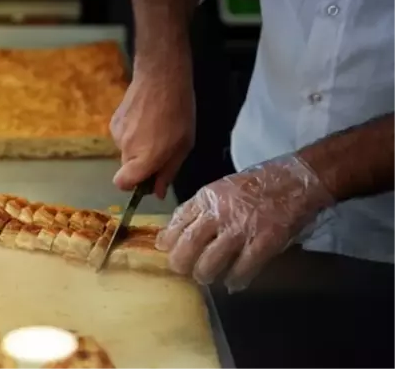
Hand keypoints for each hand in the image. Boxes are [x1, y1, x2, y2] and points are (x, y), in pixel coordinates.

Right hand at [110, 66, 194, 198]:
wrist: (161, 77)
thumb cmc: (179, 112)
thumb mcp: (183, 146)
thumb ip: (168, 172)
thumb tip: (158, 193)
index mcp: (144, 158)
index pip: (122, 184)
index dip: (132, 185)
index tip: (147, 178)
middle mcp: (126, 149)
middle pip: (127, 168)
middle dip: (140, 164)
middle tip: (159, 148)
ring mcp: (117, 134)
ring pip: (125, 151)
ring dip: (137, 146)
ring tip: (154, 128)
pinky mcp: (113, 121)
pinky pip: (122, 136)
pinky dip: (132, 133)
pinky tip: (144, 118)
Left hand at [156, 155, 333, 291]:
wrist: (298, 179)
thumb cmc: (259, 183)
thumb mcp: (222, 187)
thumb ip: (201, 207)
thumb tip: (177, 230)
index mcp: (207, 197)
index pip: (177, 222)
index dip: (167, 240)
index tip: (164, 249)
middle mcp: (219, 213)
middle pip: (187, 247)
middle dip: (180, 263)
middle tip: (182, 270)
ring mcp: (241, 229)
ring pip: (209, 263)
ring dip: (205, 275)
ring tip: (206, 277)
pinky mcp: (263, 243)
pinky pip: (241, 270)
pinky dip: (236, 280)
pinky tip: (234, 283)